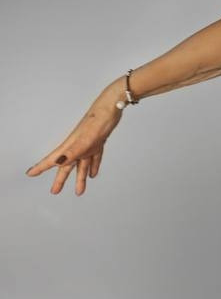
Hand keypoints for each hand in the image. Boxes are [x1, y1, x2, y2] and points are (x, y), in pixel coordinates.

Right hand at [25, 80, 126, 195]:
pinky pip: (94, 157)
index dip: (41, 167)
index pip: (53, 159)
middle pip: (67, 166)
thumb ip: (72, 152)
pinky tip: (94, 174)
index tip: (30, 173)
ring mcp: (88, 143)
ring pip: (81, 164)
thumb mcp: (85, 140)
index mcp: (70, 145)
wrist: (112, 106)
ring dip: (80, 178)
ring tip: (79, 192)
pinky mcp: (98, 141)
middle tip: (55, 191)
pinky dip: (93, 166)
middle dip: (60, 179)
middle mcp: (77, 145)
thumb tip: (58, 162)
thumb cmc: (97, 121)